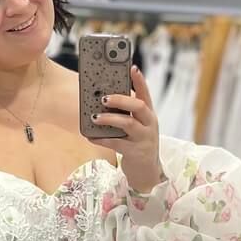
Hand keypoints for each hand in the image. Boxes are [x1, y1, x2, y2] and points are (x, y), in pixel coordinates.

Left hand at [88, 65, 164, 192]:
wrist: (147, 172)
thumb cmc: (138, 143)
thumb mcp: (137, 126)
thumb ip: (126, 113)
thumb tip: (102, 99)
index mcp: (149, 114)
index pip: (146, 93)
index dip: (139, 80)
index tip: (132, 68)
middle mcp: (149, 124)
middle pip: (139, 105)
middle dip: (121, 99)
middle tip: (104, 97)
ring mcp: (144, 138)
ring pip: (128, 123)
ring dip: (110, 118)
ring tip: (94, 116)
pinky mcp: (135, 152)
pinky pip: (116, 143)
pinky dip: (102, 139)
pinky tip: (90, 136)